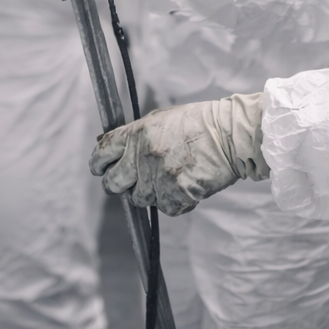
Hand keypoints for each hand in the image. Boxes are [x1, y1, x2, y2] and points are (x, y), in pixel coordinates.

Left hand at [89, 94, 267, 215]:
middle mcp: (143, 156)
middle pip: (112, 183)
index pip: (102, 152)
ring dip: (150, 193)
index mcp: (137, 134)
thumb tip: (109, 146)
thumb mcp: (161, 119)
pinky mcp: (176, 197)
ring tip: (169, 178)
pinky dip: (174, 202)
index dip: (97, 164)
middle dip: (117, 184)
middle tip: (128, 182)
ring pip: (139, 199)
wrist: (231, 136)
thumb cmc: (198, 124)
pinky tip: (186, 185)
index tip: (99, 169)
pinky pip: (164, 208)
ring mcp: (159, 179)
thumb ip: (135, 134)